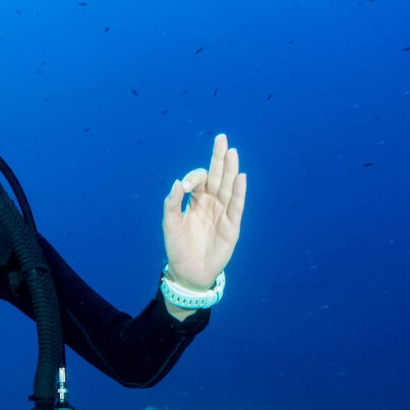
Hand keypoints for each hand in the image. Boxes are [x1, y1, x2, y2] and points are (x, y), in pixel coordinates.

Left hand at [161, 133, 246, 291]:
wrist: (188, 271)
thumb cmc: (178, 246)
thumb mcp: (170, 224)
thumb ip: (172, 204)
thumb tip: (177, 183)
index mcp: (197, 199)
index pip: (199, 179)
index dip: (193, 177)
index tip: (184, 187)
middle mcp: (212, 202)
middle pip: (217, 176)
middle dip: (219, 158)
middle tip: (222, 138)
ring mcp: (223, 212)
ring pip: (228, 187)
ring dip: (231, 170)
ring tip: (232, 152)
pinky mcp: (232, 226)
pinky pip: (236, 206)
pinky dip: (238, 192)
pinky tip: (240, 177)